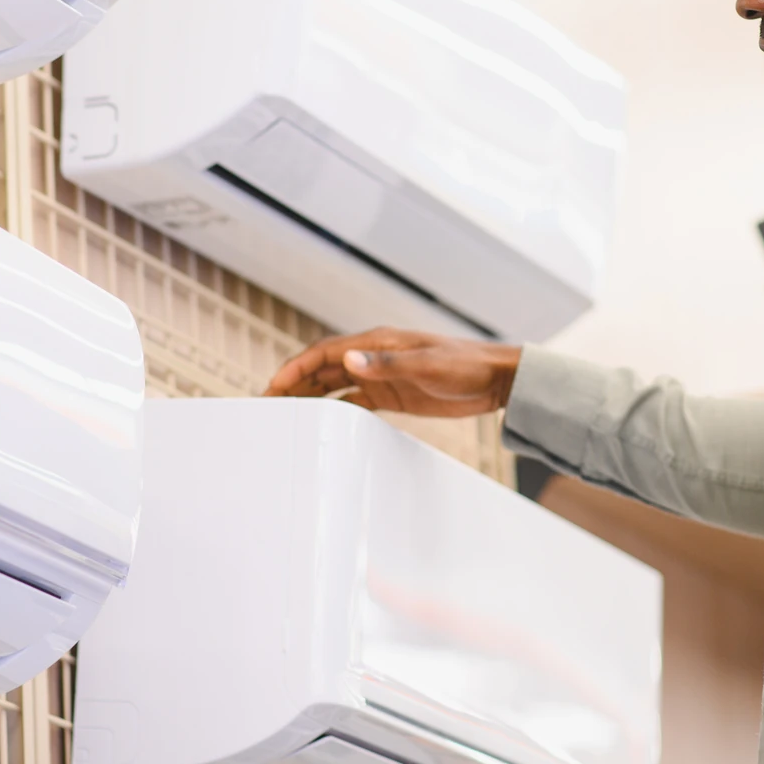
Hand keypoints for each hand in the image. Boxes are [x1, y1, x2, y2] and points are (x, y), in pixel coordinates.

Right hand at [264, 328, 522, 416]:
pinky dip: (335, 407)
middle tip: (268, 404)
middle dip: (294, 383)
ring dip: (310, 395)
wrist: (495, 378)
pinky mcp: (392, 393)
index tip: (274, 386)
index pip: (324, 353)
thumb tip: (349, 360)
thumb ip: (388, 364)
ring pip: (334, 384)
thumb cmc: (465, 366)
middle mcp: (373, 356)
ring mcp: (381, 375)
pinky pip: (354, 400)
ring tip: (286, 412)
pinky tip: (323, 421)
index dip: (296, 368)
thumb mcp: (428, 365)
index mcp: (377, 343)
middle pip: (322, 368)